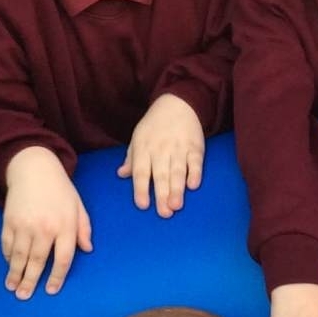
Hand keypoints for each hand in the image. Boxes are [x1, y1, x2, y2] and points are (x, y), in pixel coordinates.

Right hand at [1, 147, 92, 298]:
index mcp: (65, 225)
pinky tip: (8, 266)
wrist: (34, 168)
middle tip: (25, 296)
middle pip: (38, 261)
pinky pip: (7, 244)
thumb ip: (84, 228)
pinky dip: (7, 257)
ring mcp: (25, 225)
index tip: (51, 290)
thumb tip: (88, 250)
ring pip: (19, 256)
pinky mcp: (9, 220)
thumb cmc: (59, 189)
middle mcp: (45, 228)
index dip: (57, 277)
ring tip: (12, 288)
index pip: (63, 258)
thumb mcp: (78, 206)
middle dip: (30, 281)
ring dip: (15, 274)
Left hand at [117, 93, 204, 217]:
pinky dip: (195, 173)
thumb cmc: (155, 125)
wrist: (178, 103)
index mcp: (144, 148)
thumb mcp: (138, 137)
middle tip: (164, 213)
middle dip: (162, 195)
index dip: (141, 189)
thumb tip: (121, 174)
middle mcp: (161, 150)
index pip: (141, 172)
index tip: (143, 205)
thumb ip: (131, 158)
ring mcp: (179, 148)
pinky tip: (194, 185)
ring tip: (177, 206)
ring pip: (178, 171)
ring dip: (178, 189)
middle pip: (161, 175)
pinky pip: (195, 161)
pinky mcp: (195, 146)